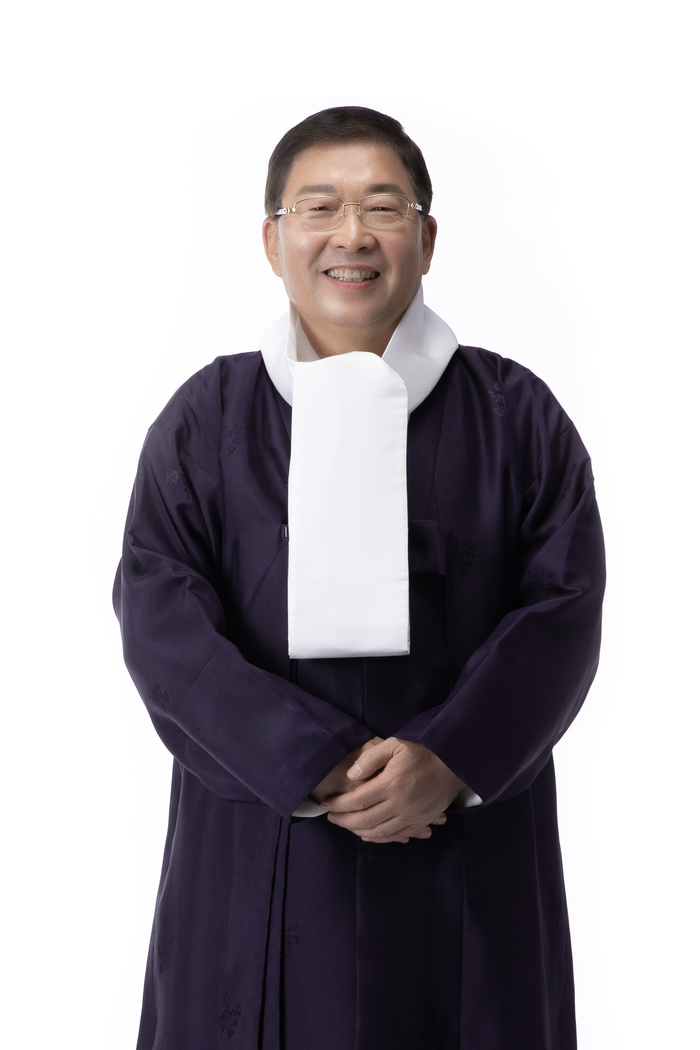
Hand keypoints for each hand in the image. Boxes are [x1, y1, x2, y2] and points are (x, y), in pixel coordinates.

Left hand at [321, 737, 465, 843]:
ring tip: (345, 825)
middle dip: (343, 821)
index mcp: (391, 783)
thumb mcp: (395, 745)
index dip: (338, 805)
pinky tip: (367, 834)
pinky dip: (378, 838)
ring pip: (379, 832)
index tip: (326, 804)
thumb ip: (370, 758)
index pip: (357, 800)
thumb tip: (351, 775)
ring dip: (358, 831)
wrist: (454, 764)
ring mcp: (412, 816)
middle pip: (365, 820)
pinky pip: (395, 836)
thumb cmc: (422, 752)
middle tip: (331, 817)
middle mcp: (400, 803)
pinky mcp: (421, 821)